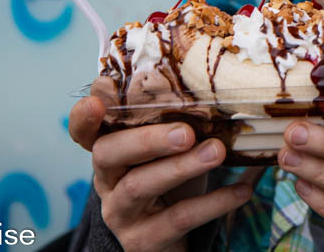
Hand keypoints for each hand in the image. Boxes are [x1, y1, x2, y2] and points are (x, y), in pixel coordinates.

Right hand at [68, 96, 250, 251]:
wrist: (167, 238)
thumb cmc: (168, 179)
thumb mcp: (165, 150)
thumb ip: (172, 121)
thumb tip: (214, 88)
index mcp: (109, 152)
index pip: (83, 132)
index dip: (83, 118)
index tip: (96, 101)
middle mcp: (107, 181)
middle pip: (109, 154)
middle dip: (147, 140)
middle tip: (185, 132)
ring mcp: (121, 213)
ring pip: (139, 186)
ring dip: (181, 167)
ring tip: (217, 152)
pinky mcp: (144, 240)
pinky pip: (178, 218)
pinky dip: (213, 202)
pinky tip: (240, 190)